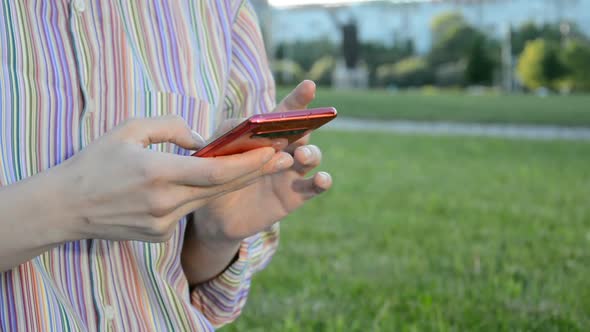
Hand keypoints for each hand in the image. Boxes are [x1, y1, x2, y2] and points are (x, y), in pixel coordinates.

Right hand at [55, 115, 288, 242]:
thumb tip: (202, 141)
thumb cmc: (95, 162)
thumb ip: (170, 127)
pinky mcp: (158, 236)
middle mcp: (164, 203)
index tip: (273, 151)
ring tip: (259, 166)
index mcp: (158, 173)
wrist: (65, 207)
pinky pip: (187, 212)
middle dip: (255, 172)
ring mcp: (162, 224)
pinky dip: (199, 196)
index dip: (248, 164)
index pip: (216, 171)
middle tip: (284, 157)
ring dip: (233, 184)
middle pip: (221, 189)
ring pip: (208, 201)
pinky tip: (207, 183)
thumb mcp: (129, 130)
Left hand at [189, 81, 331, 243]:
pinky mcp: (295, 195)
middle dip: (310, 123)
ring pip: (313, 156)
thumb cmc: (217, 175)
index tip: (309, 85)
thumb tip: (249, 121)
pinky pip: (315, 186)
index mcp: (268, 134)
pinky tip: (321, 178)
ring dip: (311, 153)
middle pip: (305, 131)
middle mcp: (285, 149)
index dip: (298, 99)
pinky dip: (323, 180)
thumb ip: (229, 131)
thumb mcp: (215, 149)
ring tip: (300, 156)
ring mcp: (292, 172)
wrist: (214, 215)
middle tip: (304, 125)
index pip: (286, 112)